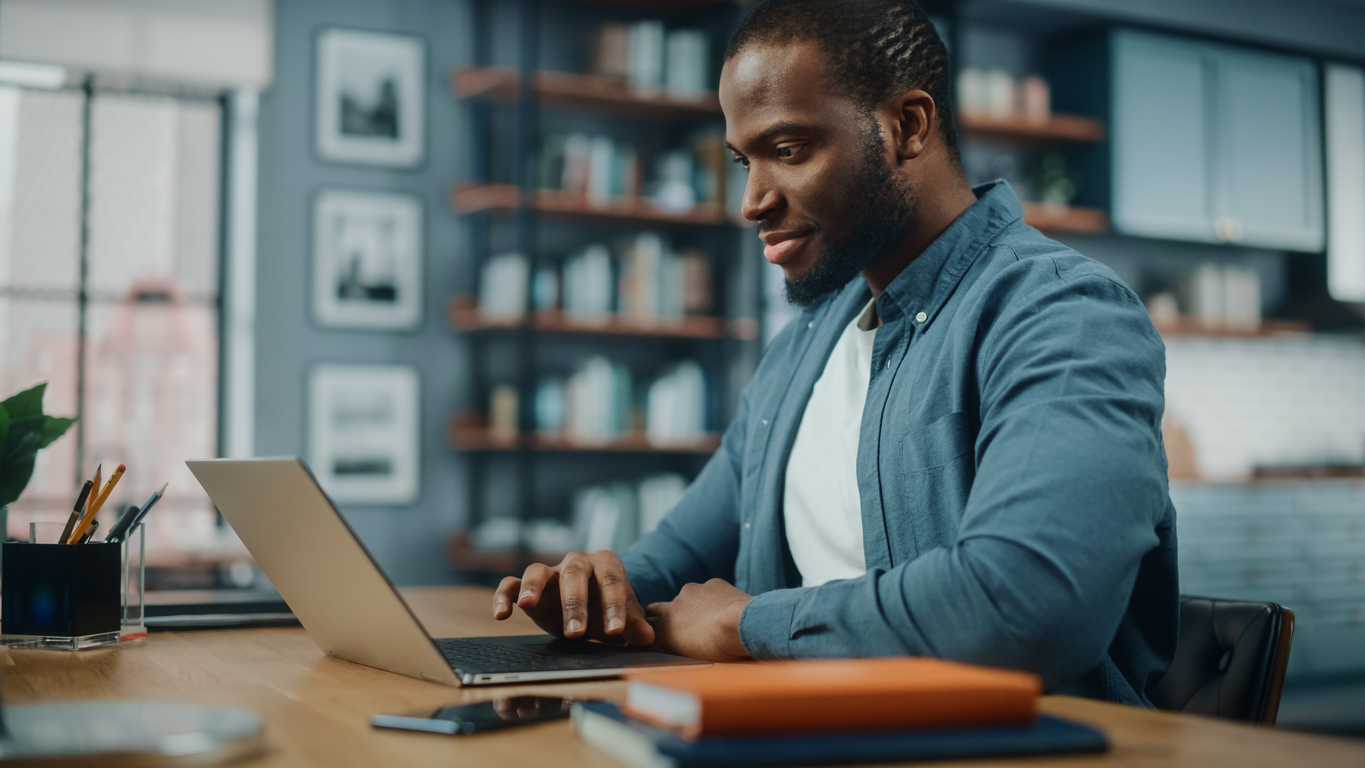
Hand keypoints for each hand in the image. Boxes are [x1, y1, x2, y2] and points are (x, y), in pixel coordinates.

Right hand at [493, 551, 653, 644]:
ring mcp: (549, 572)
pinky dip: (503, 595)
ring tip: (527, 606)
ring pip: (537, 571)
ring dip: (532, 588)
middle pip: (573, 574)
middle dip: (574, 604)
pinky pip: (510, 584)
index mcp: (606, 564)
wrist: (591, 607)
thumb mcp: (623, 617)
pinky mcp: (526, 586)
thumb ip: (633, 624)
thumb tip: (646, 638)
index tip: (615, 631)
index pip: (611, 580)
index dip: (614, 605)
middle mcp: (576, 562)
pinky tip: (501, 614)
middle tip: (576, 633)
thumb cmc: (609, 610)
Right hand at [646, 579, 753, 661]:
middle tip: (668, 623)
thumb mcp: (688, 656)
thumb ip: (673, 644)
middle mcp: (672, 606)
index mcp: (664, 628)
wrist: (743, 625)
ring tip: (708, 619)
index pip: (645, 626)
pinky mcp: (711, 583)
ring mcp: (692, 592)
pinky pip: (708, 591)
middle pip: (655, 608)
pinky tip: (724, 609)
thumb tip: (667, 642)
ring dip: (690, 606)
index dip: (647, 630)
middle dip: (659, 614)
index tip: (649, 634)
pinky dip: (712, 598)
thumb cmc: (719, 650)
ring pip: (684, 598)